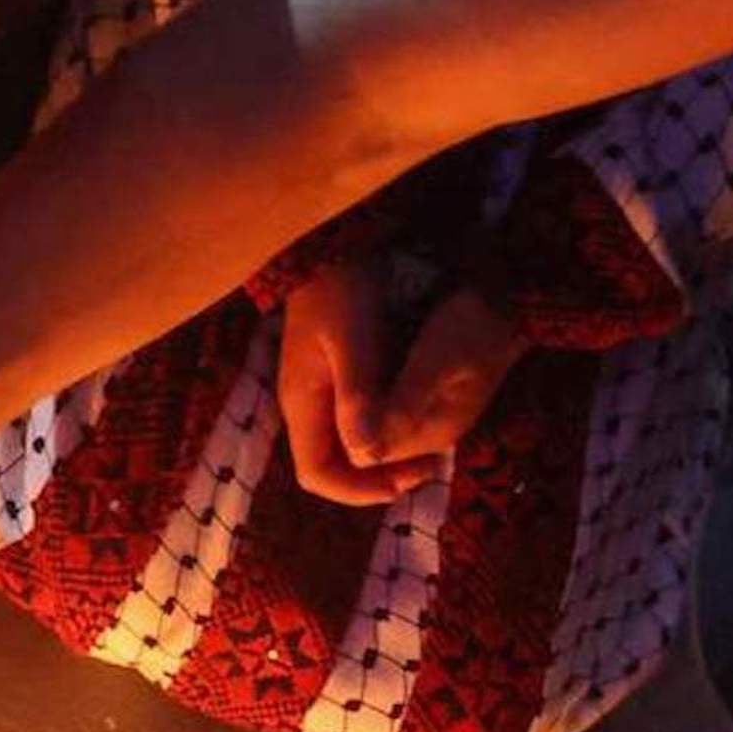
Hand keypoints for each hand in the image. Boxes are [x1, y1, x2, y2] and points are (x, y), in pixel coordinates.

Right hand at [273, 259, 514, 510]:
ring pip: (349, 443)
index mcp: (303, 403)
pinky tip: (416, 417)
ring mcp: (320, 388)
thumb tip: (367, 453)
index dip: (359, 491)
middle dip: (379, 477)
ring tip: (429, 450)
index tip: (404, 483)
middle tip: (427, 469)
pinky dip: (387, 427)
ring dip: (386, 455)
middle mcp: (307, 404)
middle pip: (336, 465)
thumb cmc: (341, 286)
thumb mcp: (354, 339)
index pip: (319, 475)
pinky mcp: (338, 373)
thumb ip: (358, 395)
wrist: (336, 239)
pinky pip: (360, 418)